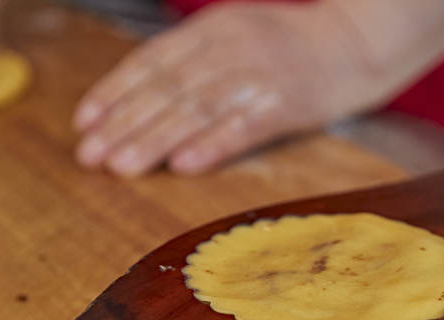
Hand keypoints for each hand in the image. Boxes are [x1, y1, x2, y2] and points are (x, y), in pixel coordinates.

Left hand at [73, 2, 382, 176]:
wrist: (357, 43)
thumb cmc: (295, 47)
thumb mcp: (240, 35)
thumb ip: (200, 59)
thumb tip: (152, 100)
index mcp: (215, 27)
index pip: (152, 61)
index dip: (115, 91)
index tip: (86, 121)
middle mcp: (231, 47)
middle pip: (167, 89)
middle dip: (124, 124)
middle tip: (91, 155)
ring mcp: (259, 74)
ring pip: (195, 110)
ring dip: (154, 141)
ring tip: (122, 167)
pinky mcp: (286, 103)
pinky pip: (241, 127)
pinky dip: (210, 146)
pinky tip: (182, 166)